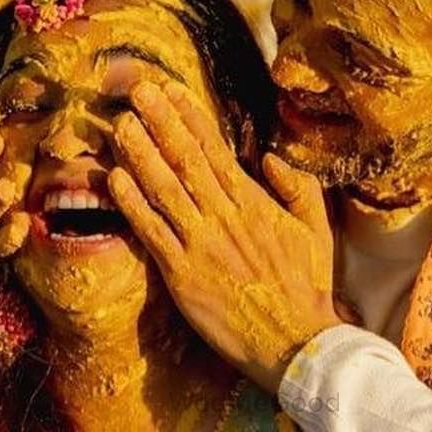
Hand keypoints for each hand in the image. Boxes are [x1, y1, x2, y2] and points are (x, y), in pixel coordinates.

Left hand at [106, 78, 341, 391]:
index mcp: (254, 204)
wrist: (297, 344)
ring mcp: (201, 245)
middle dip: (160, 119)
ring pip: (164, 188)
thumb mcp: (316, 231)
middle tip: (136, 88)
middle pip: (185, 159)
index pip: (216, 150)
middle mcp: (224, 217)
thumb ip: (298, 188)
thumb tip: (270, 156)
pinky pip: (152, 232)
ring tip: (120, 123)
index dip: (190, 116)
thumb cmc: (307, 290)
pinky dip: (133, 203)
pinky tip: (114, 178)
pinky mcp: (183, 275)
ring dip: (139, 152)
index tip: (170, 89)